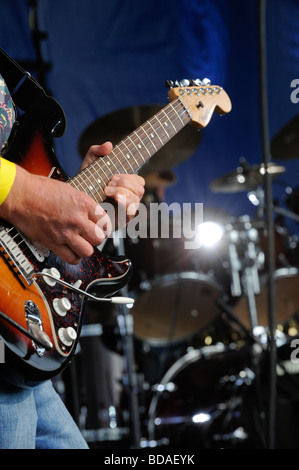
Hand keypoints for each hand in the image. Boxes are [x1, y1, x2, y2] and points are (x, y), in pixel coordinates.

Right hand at [0, 142, 143, 263]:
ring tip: (82, 242)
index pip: (106, 220)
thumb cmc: (41, 188)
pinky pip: (72, 258)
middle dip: (97, 237)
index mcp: (83, 203)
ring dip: (86, 248)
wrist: (19, 195)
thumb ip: (88, 193)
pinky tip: (72, 250)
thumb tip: (105, 165)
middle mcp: (76, 219)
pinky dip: (74, 257)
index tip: (100, 224)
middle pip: (100, 237)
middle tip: (91, 234)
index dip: (104, 224)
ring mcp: (65, 232)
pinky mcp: (53, 242)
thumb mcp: (70, 186)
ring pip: (88, 250)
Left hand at [81, 143, 144, 227]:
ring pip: (136, 199)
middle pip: (140, 189)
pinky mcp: (121, 220)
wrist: (74, 204)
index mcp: (126, 187)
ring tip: (106, 191)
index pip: (139, 181)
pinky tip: (114, 198)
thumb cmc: (84, 185)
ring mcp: (125, 210)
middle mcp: (128, 199)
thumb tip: (109, 145)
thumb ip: (97, 151)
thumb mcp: (89, 164)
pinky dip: (124, 202)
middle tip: (108, 184)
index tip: (112, 176)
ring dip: (122, 191)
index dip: (129, 177)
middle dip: (124, 183)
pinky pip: (131, 211)